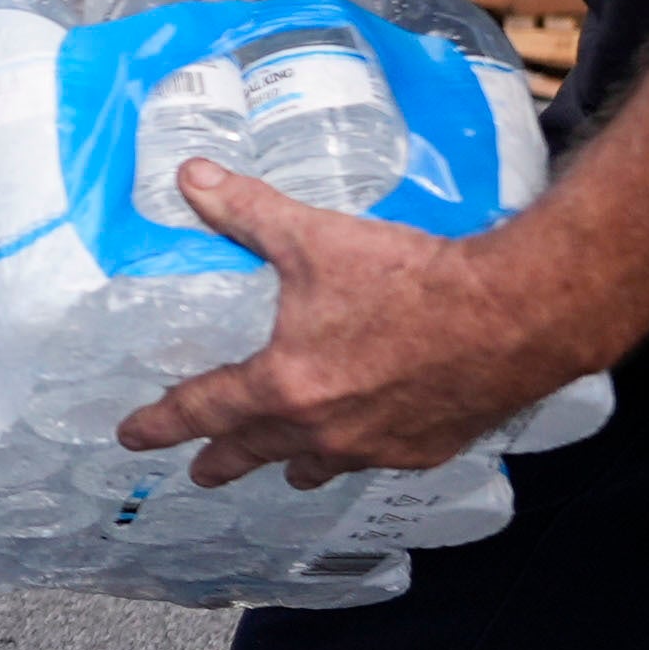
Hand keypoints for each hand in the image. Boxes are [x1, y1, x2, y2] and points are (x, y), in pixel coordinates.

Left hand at [120, 164, 591, 485]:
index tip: (134, 436)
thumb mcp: (317, 238)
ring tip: (281, 464)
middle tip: (199, 473)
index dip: (161, 423)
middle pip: (252, 454)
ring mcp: (372, 448)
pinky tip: (362, 438)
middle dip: (220, 462)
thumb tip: (191, 176)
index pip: (202, 410)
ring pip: (314, 467)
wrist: (514, 316)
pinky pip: (372, 461)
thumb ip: (247, 211)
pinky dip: (357, 450)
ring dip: (289, 464)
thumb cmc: (413, 279)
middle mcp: (320, 430)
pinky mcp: (421, 452)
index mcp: (283, 385)